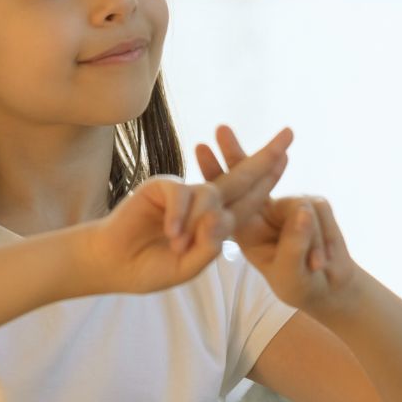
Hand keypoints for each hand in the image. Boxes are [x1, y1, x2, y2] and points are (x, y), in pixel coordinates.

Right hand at [81, 128, 290, 294]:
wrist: (112, 265)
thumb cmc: (150, 267)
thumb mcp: (187, 266)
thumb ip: (208, 248)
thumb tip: (220, 220)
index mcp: (217, 220)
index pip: (250, 199)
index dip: (269, 179)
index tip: (287, 157)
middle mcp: (205, 202)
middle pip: (242, 177)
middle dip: (266, 157)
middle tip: (290, 134)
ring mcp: (185, 193)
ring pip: (211, 195)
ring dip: (200, 221)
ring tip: (179, 244)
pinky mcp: (162, 187)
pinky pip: (182, 194)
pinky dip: (180, 215)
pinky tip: (171, 232)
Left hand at [195, 126, 360, 311]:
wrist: (328, 285)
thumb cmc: (300, 283)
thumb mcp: (290, 272)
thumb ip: (294, 243)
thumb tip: (302, 210)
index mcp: (248, 227)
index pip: (228, 197)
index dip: (216, 172)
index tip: (201, 147)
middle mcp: (266, 210)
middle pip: (248, 176)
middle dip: (236, 153)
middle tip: (220, 128)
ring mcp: (291, 204)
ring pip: (299, 206)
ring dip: (310, 242)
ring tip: (315, 266)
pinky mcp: (315, 205)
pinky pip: (319, 212)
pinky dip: (323, 243)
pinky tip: (322, 263)